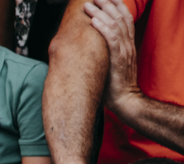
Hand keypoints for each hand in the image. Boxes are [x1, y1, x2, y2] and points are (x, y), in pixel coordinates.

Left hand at [85, 0, 140, 117]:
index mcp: (127, 45)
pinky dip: (103, 28)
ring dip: (101, 13)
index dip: (117, 6)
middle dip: (107, 5)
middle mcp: (127, 45)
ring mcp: (124, 51)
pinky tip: (94, 21)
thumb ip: (107, 54)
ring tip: (89, 6)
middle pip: (120, 18)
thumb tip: (91, 47)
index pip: (125, 19)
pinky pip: (111, 40)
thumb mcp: (112, 65)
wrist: (125, 100)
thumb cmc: (115, 85)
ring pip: (115, 25)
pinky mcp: (118, 59)